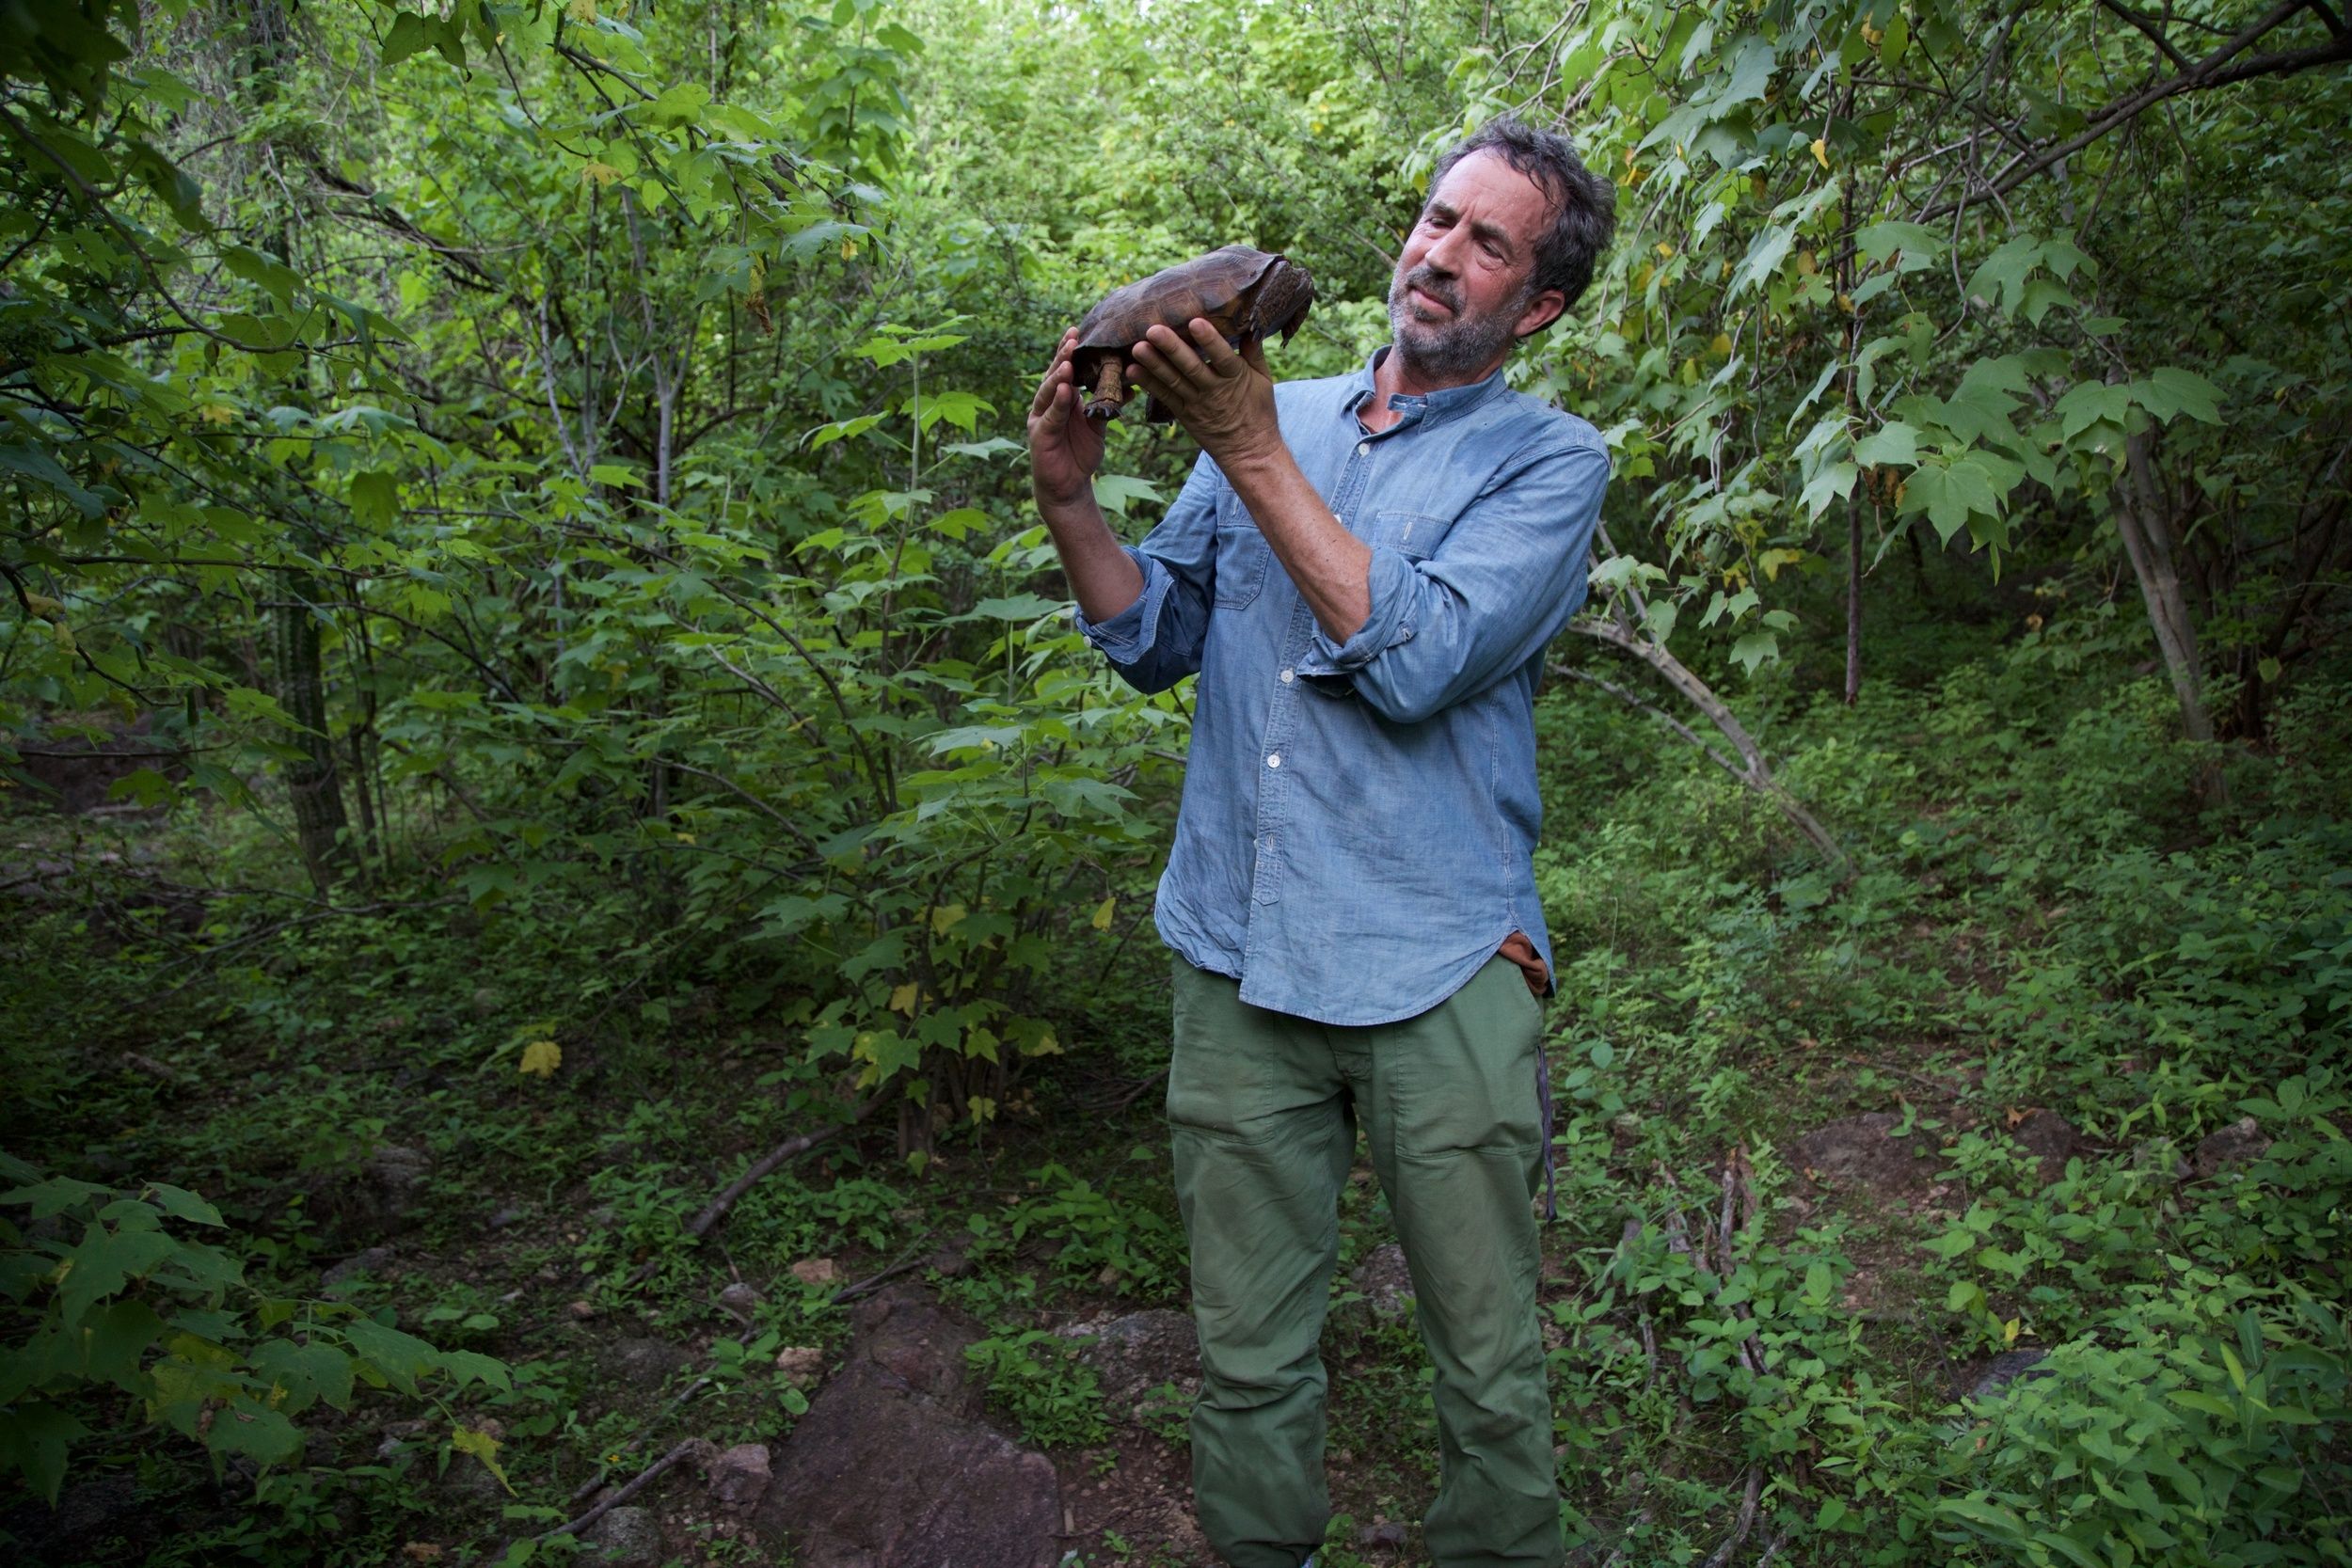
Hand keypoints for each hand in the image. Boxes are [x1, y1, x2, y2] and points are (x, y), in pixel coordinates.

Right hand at [1028, 328, 1106, 511]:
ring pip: (1048, 392)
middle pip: (1054, 374)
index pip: (1065, 370)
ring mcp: (1040, 418)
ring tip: (1067, 361)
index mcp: (1061, 398)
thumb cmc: (1080, 453)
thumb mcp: (1097, 426)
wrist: (1069, 487)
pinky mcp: (1039, 435)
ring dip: (1057, 375)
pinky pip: (1050, 416)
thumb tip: (1130, 386)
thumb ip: (1107, 405)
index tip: (1078, 331)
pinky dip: (1056, 402)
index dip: (1069, 352)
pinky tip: (1064, 390)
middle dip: (1063, 356)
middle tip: (1073, 337)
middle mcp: (1047, 404)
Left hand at [1130, 318, 1277, 469]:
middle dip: (1172, 348)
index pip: (1222, 357)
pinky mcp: (1183, 414)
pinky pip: (1164, 397)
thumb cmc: (1258, 412)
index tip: (1196, 322)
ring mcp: (1195, 403)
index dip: (1209, 340)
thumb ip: (1254, 352)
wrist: (1249, 452)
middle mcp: (1213, 390)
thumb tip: (1249, 324)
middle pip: (1190, 367)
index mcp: (1235, 378)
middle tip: (1154, 330)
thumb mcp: (1264, 380)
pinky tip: (1133, 370)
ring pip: (1173, 381)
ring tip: (1137, 347)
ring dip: (1154, 364)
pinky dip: (1148, 384)